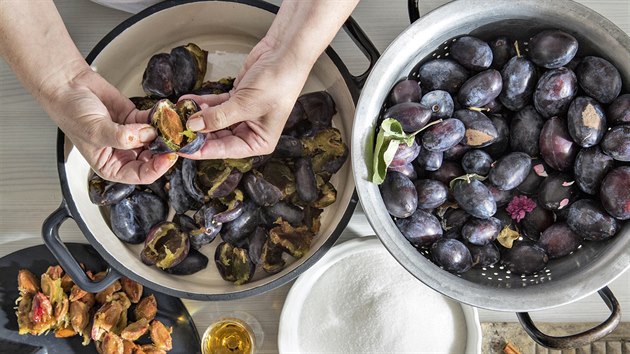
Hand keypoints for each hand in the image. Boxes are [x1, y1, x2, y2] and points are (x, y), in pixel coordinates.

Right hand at [46, 68, 176, 183]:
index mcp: (111, 166)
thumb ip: (122, 137)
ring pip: (155, 139)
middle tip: (174, 139)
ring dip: (164, 132)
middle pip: (152, 158)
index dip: (157, 168)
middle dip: (164, 149)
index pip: (140, 174)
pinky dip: (160, 117)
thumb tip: (147, 134)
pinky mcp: (135, 118)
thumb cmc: (72, 113)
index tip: (168, 157)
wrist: (68, 85)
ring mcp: (131, 136)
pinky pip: (153, 121)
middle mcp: (122, 153)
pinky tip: (164, 112)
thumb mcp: (96, 131)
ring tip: (170, 124)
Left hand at [179, 36, 312, 158]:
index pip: (226, 150)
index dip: (202, 150)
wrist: (285, 53)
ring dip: (196, 117)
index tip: (182, 148)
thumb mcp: (246, 104)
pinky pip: (214, 106)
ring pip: (214, 121)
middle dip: (197, 132)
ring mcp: (242, 115)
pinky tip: (187, 101)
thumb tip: (193, 125)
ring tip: (178, 114)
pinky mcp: (236, 99)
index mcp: (259, 142)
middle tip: (176, 129)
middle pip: (217, 138)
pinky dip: (201, 103)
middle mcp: (251, 132)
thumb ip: (218, 117)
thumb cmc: (278, 83)